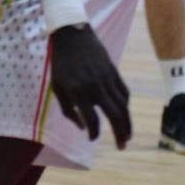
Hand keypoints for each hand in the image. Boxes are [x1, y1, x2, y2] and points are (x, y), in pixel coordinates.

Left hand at [48, 25, 130, 148]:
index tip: (92, 139)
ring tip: (127, 136)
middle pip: (114, 115)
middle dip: (120, 134)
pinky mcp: (115, 73)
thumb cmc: (61, 64)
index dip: (93, 132)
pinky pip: (124, 94)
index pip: (91, 119)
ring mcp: (108, 80)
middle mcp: (96, 87)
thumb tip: (83, 128)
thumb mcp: (58, 87)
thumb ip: (68, 109)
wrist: (73, 37)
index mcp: (78, 91)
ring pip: (123, 106)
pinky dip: (125, 106)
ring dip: (127, 123)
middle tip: (122, 147)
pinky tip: (124, 115)